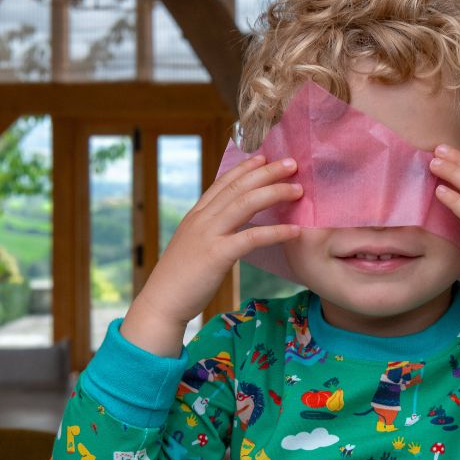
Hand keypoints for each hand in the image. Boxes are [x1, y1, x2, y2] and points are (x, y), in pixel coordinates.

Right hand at [121, 154, 301, 354]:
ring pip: (245, 204)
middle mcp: (202, 219)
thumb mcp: (193, 245)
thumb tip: (229, 226)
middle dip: (267, 172)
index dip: (245, 168)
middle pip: (238, 187)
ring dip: (274, 193)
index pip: (223, 183)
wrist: (162, 302)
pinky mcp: (217, 255)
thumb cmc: (180, 279)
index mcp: (196, 216)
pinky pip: (251, 238)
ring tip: (298, 190)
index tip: (264, 157)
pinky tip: (294, 230)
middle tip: (292, 163)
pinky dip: (275, 232)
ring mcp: (208, 235)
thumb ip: (210, 231)